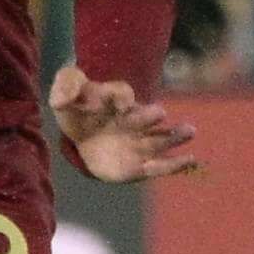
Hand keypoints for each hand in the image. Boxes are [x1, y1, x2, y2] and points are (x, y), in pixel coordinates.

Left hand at [50, 66, 199, 181]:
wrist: (82, 140)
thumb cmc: (77, 115)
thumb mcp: (62, 99)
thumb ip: (66, 86)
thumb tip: (66, 96)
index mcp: (114, 102)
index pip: (120, 94)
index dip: (119, 97)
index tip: (120, 103)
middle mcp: (132, 121)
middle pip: (145, 117)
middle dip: (151, 116)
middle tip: (159, 113)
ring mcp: (138, 144)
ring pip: (159, 140)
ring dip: (174, 136)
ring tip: (190, 131)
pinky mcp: (138, 167)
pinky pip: (158, 167)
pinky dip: (174, 165)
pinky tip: (191, 161)